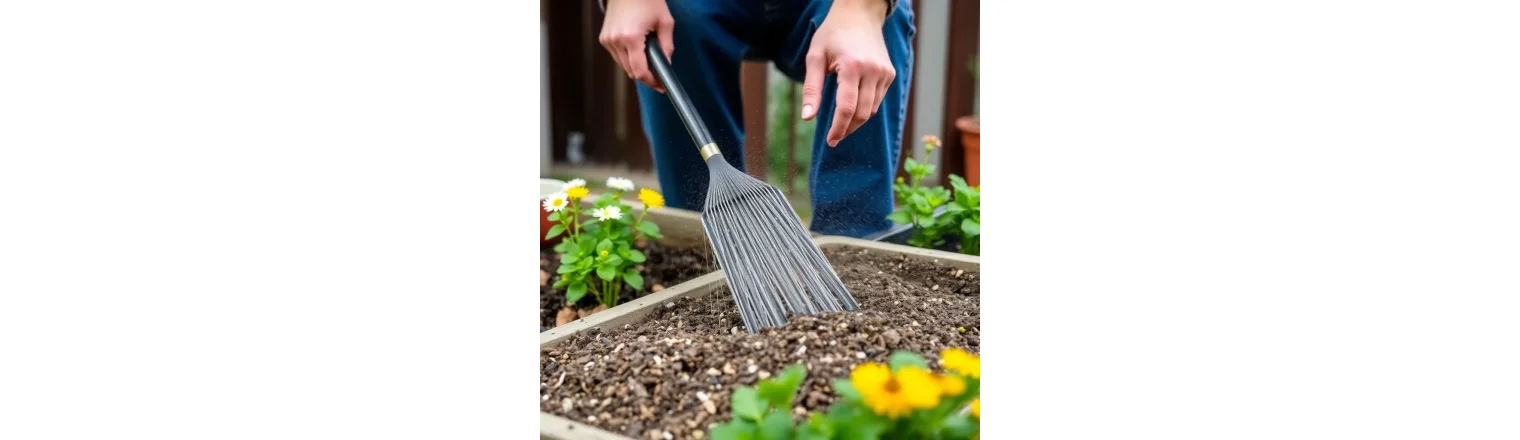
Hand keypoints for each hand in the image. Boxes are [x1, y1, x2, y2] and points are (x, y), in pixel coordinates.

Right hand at [599, 0, 675, 92]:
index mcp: (631, 37)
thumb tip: (666, 64)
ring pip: (623, 66)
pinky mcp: (604, 38)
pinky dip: (627, 58)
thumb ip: (667, 46)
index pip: (639, 71)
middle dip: (646, 75)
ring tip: (648, 58)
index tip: (660, 86)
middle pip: (631, 71)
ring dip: (636, 66)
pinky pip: (617, 56)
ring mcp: (607, 40)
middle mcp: (616, 41)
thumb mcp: (665, 22)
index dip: (651, 82)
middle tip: (658, 74)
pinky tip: (637, 50)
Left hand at [802, 0, 893, 146]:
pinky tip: (853, 106)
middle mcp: (873, 71)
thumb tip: (807, 118)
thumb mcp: (815, 58)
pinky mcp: (890, 73)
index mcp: (852, 67)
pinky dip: (866, 108)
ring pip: (872, 110)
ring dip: (856, 121)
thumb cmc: (832, 34)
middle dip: (847, 128)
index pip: (847, 108)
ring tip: (841, 123)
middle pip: (862, 114)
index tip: (830, 141)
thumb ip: (811, 89)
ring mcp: (884, 72)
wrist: (859, 14)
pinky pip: (878, 100)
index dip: (838, 128)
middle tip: (833, 137)